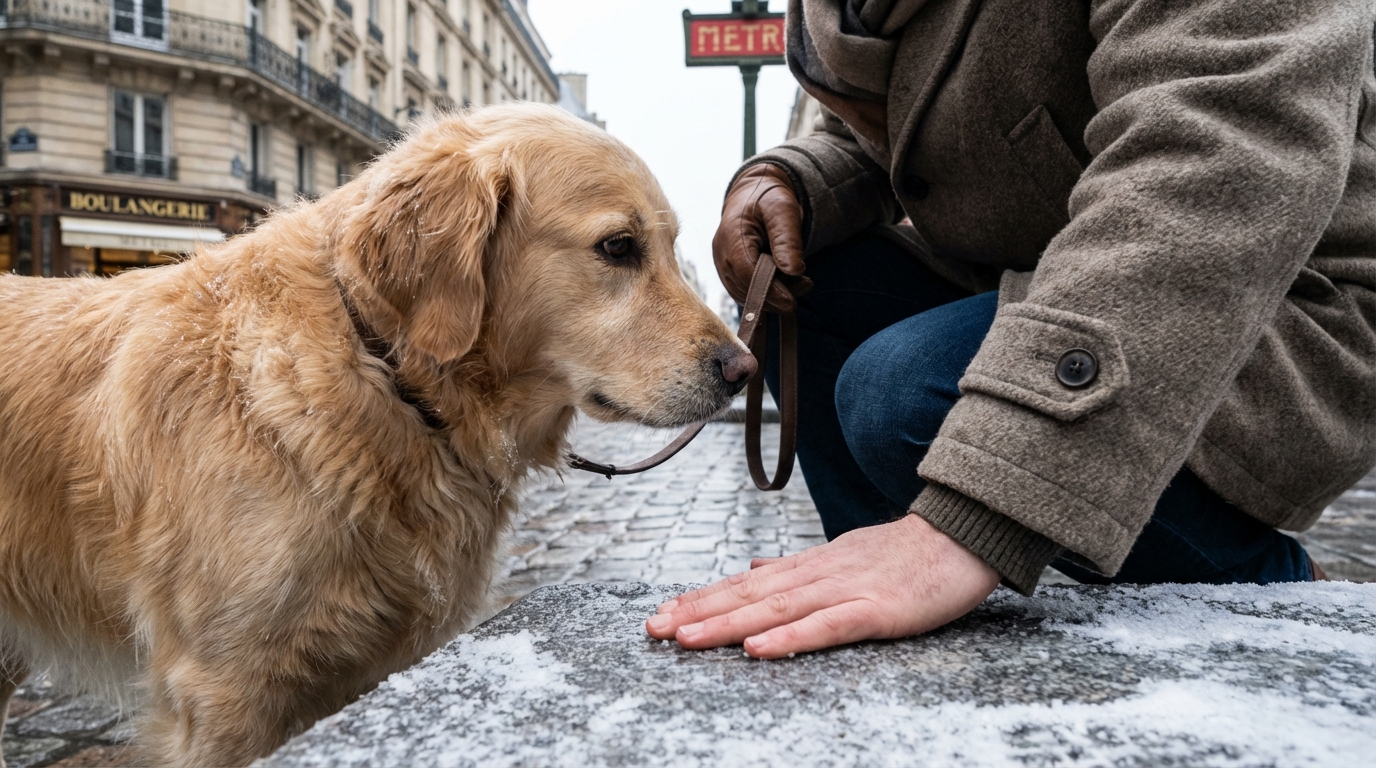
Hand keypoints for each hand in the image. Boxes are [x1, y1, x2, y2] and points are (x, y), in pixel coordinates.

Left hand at [645, 514, 999, 657]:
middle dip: (699, 612)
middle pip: (748, 594)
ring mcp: (846, 590)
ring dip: (727, 624)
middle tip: (654, 629)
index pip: (746, 582)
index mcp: (811, 565)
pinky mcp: (877, 610)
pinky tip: (757, 649)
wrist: (965, 534)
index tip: (662, 611)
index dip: (702, 597)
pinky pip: (827, 626)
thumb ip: (797, 566)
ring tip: (686, 639)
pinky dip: (789, 636)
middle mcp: (818, 574)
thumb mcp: (844, 556)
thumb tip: (753, 564)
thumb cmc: (907, 553)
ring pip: (775, 608)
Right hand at [712, 163, 810, 312]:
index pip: (745, 271)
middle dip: (774, 296)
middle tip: (805, 286)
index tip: (791, 302)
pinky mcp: (729, 272)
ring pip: (743, 294)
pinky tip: (786, 286)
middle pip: (744, 287)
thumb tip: (793, 271)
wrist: (753, 194)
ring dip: (771, 298)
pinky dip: (765, 295)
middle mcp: (722, 253)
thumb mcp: (783, 211)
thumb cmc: (769, 199)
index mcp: (732, 234)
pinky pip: (744, 292)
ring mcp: (723, 264)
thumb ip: (787, 239)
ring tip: (800, 285)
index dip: (768, 290)